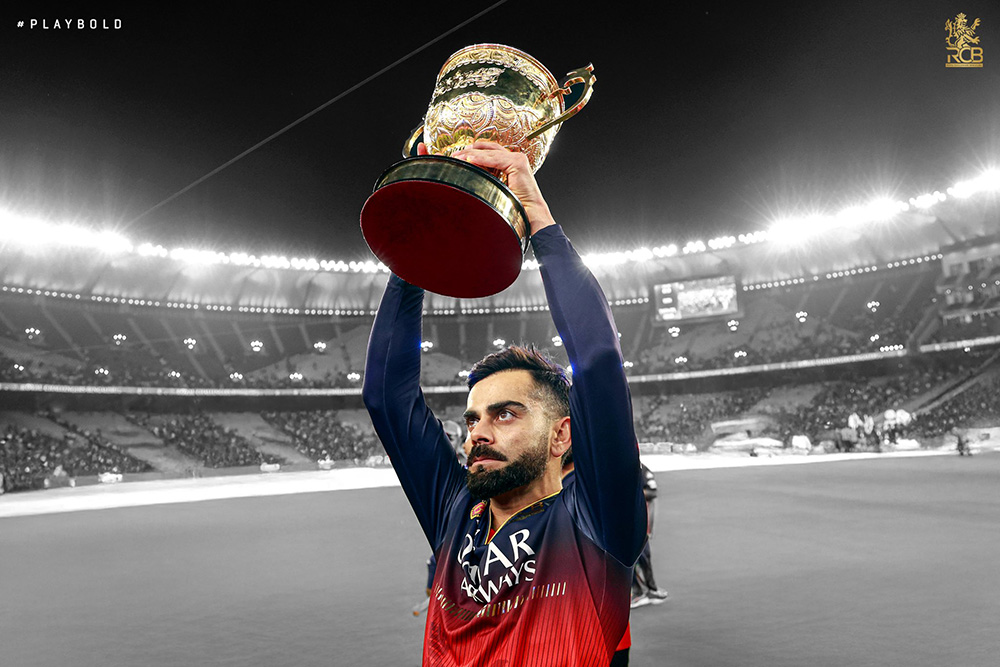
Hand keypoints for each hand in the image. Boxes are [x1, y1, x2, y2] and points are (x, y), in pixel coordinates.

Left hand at [417, 141, 555, 235]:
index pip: (488, 152)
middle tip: (453, 155)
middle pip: (487, 149)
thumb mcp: (496, 190)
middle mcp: (514, 158)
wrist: (530, 216)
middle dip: (468, 151)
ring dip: (470, 154)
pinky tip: (468, 160)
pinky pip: (494, 159)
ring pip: (489, 153)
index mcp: (510, 163)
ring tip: (456, 157)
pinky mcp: (517, 163)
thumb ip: (486, 180)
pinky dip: (480, 160)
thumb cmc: (515, 207)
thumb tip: (468, 178)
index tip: (458, 155)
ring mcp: (517, 159)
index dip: (472, 151)